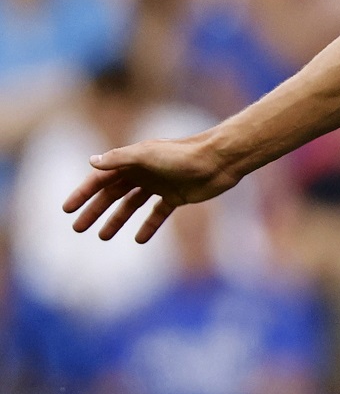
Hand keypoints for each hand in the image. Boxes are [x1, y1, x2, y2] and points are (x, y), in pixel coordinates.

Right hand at [63, 131, 242, 243]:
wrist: (218, 161)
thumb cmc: (181, 155)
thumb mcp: (146, 155)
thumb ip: (119, 159)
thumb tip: (91, 161)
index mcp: (131, 161)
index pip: (100, 179)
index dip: (83, 194)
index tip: (67, 210)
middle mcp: (142, 173)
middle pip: (112, 195)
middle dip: (95, 211)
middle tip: (78, 228)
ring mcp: (159, 185)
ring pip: (132, 205)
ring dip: (117, 220)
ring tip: (103, 237)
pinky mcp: (176, 196)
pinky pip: (158, 213)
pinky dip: (149, 226)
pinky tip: (139, 239)